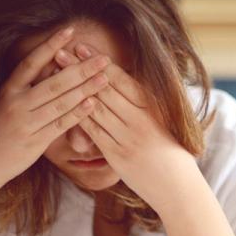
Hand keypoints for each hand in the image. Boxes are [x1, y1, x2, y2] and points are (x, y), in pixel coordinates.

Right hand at [0, 26, 110, 192]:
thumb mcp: (6, 104)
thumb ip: (27, 87)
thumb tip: (55, 66)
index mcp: (7, 90)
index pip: (31, 62)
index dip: (50, 45)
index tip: (70, 30)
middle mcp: (15, 104)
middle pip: (54, 82)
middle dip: (81, 69)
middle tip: (103, 59)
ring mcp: (25, 123)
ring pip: (60, 103)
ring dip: (85, 89)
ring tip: (104, 78)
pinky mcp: (34, 142)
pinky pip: (60, 125)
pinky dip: (77, 114)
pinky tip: (92, 103)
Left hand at [53, 42, 197, 212]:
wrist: (178, 187)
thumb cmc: (173, 153)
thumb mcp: (167, 122)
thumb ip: (147, 104)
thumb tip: (128, 83)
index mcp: (154, 108)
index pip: (122, 80)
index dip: (100, 62)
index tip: (83, 47)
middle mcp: (140, 120)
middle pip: (105, 89)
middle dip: (81, 69)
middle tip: (61, 51)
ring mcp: (128, 138)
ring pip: (96, 108)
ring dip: (74, 89)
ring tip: (57, 73)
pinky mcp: (118, 156)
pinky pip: (94, 132)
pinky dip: (78, 116)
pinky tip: (63, 104)